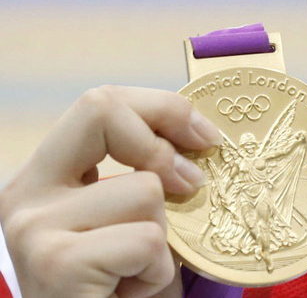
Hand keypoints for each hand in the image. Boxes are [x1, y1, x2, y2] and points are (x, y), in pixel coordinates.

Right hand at [0, 85, 221, 297]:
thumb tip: (202, 135)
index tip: (205, 137)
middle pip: (101, 109)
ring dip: (164, 238)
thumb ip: (150, 171)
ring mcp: (33, 226)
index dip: (162, 108)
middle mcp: (25, 192)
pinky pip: (147, 240)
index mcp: (45, 174)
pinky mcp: (55, 263)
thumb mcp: (134, 217)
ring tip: (135, 273)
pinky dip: (156, 272)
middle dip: (162, 143)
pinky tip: (128, 293)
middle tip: (190, 185)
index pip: (100, 103)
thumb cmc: (121, 287)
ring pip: (145, 188)